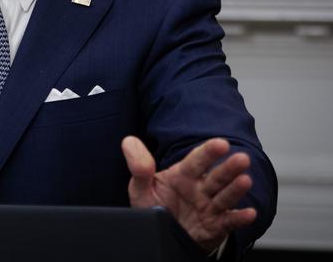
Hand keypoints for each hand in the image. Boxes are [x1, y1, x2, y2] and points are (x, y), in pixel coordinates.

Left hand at [122, 136, 256, 252]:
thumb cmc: (155, 207)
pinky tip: (248, 213)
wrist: (162, 234)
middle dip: (229, 168)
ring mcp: (209, 207)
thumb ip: (138, 167)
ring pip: (225, 197)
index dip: (208, 151)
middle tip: (242, 158)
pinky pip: (228, 222)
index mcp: (183, 175)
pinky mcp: (215, 226)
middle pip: (216, 177)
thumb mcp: (140, 188)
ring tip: (245, 180)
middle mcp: (200, 189)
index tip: (221, 143)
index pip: (196, 161)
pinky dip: (239, 218)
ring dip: (236, 189)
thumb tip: (129, 142)